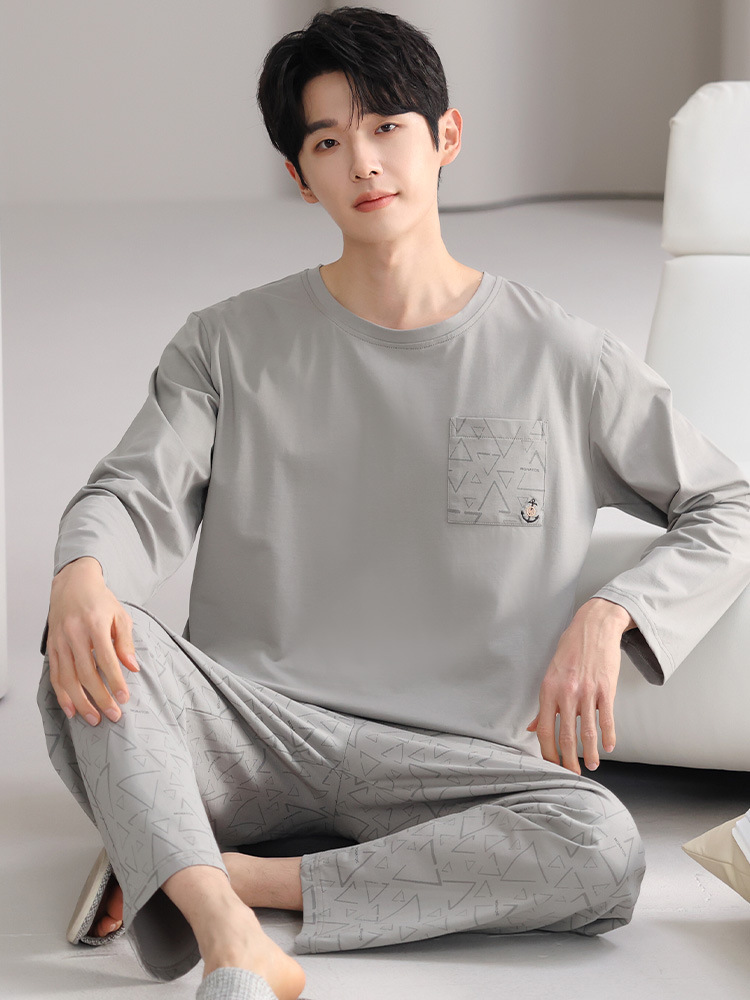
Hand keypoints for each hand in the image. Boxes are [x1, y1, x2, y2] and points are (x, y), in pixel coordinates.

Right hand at [46, 557, 139, 725]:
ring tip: (94, 718)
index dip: (115, 681)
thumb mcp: (120, 616)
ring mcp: (61, 641)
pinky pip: (55, 675)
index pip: (106, 659)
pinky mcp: (52, 647)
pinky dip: (62, 694)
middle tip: (113, 715)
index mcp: (95, 624)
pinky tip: (71, 709)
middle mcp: (75, 634)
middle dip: (100, 697)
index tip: (124, 698)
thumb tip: (133, 667)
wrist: (73, 585)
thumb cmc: (100, 601)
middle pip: (86, 673)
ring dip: (81, 702)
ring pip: (68, 679)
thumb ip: (126, 642)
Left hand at [526, 598, 634, 773]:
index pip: (545, 729)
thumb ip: (544, 704)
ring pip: (588, 731)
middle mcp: (567, 692)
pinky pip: (607, 718)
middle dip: (568, 760)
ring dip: (589, 753)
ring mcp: (588, 692)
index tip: (551, 765)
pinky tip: (608, 748)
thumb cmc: (570, 649)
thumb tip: (533, 727)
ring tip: (591, 766)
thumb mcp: (550, 673)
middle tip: (571, 776)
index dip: (547, 751)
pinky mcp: (607, 689)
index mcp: (549, 689)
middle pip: (565, 735)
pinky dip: (608, 736)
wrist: (594, 626)